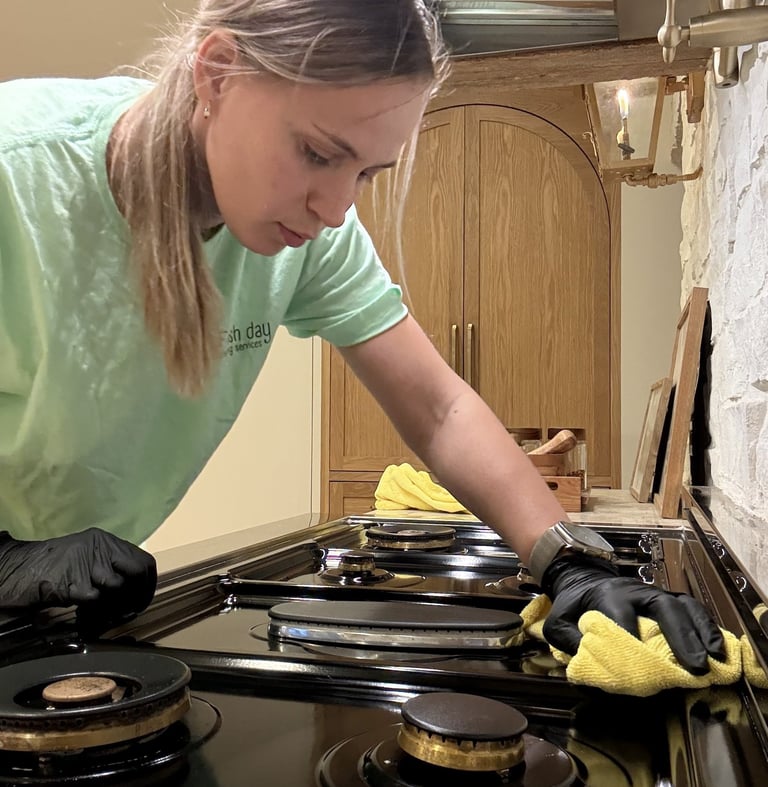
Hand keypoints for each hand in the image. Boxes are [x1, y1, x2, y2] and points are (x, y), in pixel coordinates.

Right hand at [0, 528, 156, 617]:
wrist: (18, 571)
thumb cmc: (52, 568)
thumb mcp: (87, 559)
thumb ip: (111, 568)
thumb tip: (137, 591)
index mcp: (106, 540)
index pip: (144, 562)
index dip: (148, 585)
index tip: (141, 602)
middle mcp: (100, 546)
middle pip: (138, 572)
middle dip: (136, 596)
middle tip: (127, 612)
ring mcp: (87, 562)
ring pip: (118, 587)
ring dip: (112, 606)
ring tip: (98, 613)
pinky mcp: (73, 580)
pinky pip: (96, 600)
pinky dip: (93, 613)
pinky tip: (84, 615)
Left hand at [541, 555, 725, 673]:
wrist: (582, 579)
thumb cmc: (572, 605)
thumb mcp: (557, 623)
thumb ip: (570, 643)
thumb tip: (589, 665)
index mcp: (606, 596)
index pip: (623, 620)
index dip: (632, 645)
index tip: (640, 673)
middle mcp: (634, 591)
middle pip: (663, 607)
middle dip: (681, 636)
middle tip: (695, 667)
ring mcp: (653, 594)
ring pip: (682, 606)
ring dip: (700, 631)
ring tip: (714, 658)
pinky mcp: (665, 599)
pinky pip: (690, 608)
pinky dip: (706, 626)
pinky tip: (717, 648)